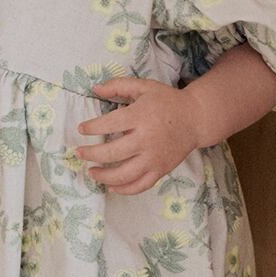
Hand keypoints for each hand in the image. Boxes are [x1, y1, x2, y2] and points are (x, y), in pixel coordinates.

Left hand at [75, 76, 203, 193]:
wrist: (195, 118)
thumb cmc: (167, 101)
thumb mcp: (144, 87)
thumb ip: (118, 86)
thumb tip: (95, 89)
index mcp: (140, 116)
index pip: (108, 125)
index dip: (91, 128)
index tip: (82, 129)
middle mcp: (146, 139)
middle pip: (112, 153)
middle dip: (91, 154)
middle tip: (80, 152)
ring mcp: (154, 158)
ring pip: (124, 175)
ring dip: (103, 176)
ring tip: (91, 172)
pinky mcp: (161, 170)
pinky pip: (140, 186)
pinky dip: (124, 190)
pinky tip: (111, 186)